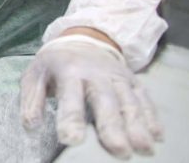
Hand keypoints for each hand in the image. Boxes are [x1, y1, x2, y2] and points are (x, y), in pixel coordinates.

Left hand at [20, 35, 162, 158]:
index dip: (70, 118)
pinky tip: (157, 136)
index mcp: (68, 71)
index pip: (70, 97)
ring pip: (129, 101)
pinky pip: (144, 98)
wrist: (82, 38)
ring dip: (138, 125)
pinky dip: (151, 117)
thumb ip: (31, 101)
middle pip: (106, 101)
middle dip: (112, 126)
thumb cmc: (54, 64)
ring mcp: (117, 76)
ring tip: (143, 148)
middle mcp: (96, 73)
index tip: (71, 140)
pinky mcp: (132, 80)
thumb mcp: (35, 76)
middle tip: (119, 150)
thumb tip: (31, 126)